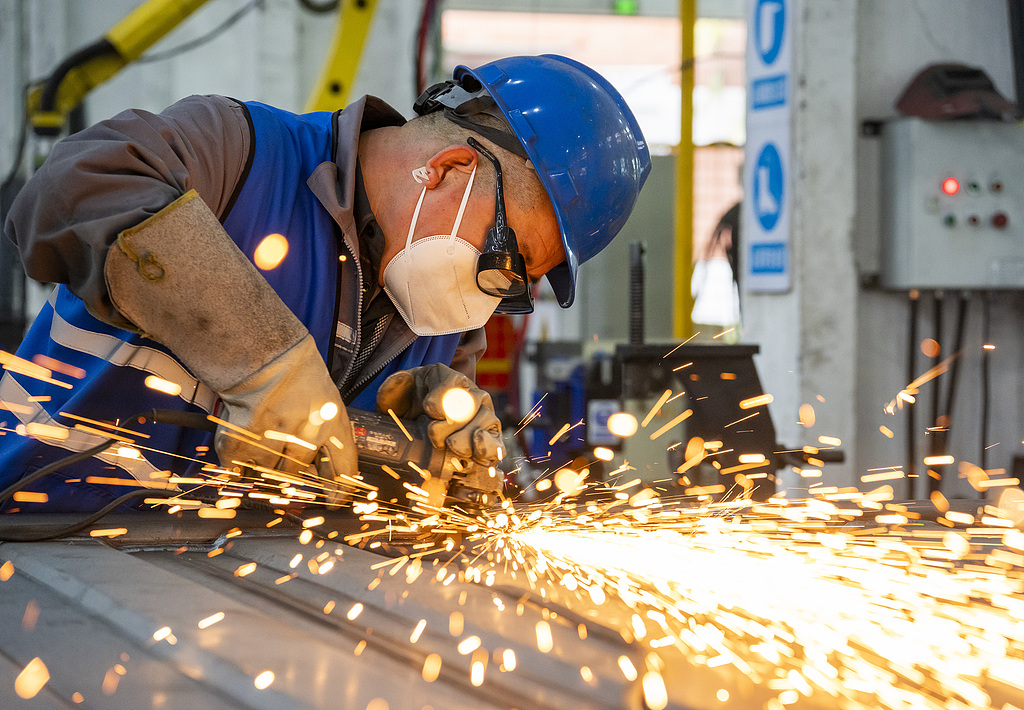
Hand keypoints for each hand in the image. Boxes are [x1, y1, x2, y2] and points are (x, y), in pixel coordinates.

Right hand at [215, 335, 357, 503]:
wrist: (265, 352)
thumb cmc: (295, 371)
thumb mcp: (325, 399)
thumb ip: (324, 432)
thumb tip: (318, 470)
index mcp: (334, 422)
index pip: (345, 467)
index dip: (340, 490)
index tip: (334, 501)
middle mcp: (309, 433)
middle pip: (301, 474)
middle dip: (291, 479)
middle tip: (283, 470)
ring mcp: (277, 437)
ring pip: (270, 471)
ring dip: (263, 467)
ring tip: (258, 448)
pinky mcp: (247, 438)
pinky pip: (239, 467)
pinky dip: (235, 470)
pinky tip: (236, 463)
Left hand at [376, 363, 502, 466]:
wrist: (419, 424)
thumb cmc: (411, 407)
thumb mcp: (398, 392)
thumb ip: (395, 385)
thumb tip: (401, 381)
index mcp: (450, 379)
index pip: (452, 383)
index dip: (441, 398)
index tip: (428, 410)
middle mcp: (472, 395)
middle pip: (471, 404)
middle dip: (452, 422)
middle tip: (434, 434)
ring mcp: (484, 416)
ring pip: (487, 422)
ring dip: (467, 438)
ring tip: (452, 446)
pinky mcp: (489, 438)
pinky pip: (496, 444)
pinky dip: (487, 451)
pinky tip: (474, 456)